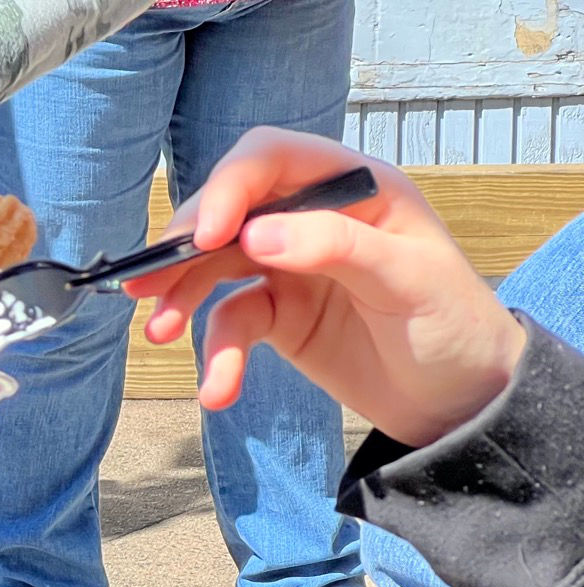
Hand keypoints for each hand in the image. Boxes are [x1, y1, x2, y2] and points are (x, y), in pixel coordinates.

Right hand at [126, 127, 523, 445]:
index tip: (203, 237)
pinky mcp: (279, 316)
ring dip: (182, 296)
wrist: (461, 402)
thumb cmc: (454, 327)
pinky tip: (218, 390)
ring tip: (159, 332)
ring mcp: (291, 267)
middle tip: (150, 283)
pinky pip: (231, 324)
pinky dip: (217, 355)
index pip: (271, 160)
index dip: (228, 187)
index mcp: (353, 187)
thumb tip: (255, 235)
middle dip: (185, 246)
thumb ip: (337, 248)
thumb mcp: (410, 280)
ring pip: (216, 266)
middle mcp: (313, 217)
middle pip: (229, 212)